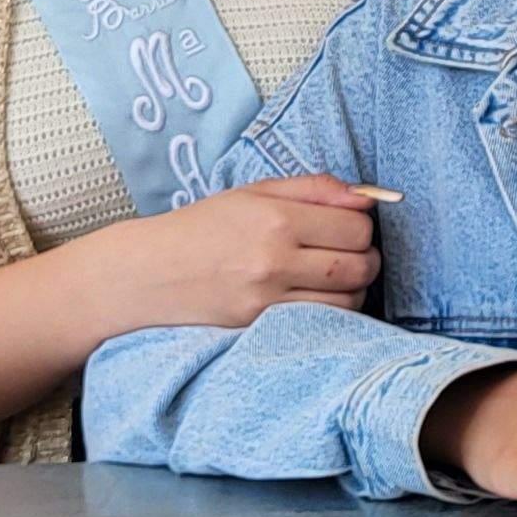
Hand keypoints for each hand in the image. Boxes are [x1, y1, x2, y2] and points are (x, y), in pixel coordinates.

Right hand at [87, 175, 380, 332]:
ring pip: (348, 301)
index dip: (363, 226)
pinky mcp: (260, 327)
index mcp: (276, 219)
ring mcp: (267, 300)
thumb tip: (367, 197)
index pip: (356, 228)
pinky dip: (333, 311)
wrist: (148, 273)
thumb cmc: (203, 227)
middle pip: (359, 266)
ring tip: (337, 276)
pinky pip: (321, 323)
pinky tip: (320, 297)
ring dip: (355, 288)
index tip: (351, 226)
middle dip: (367, 258)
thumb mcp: (254, 193)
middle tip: (353, 252)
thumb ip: (315, 189)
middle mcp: (274, 260)